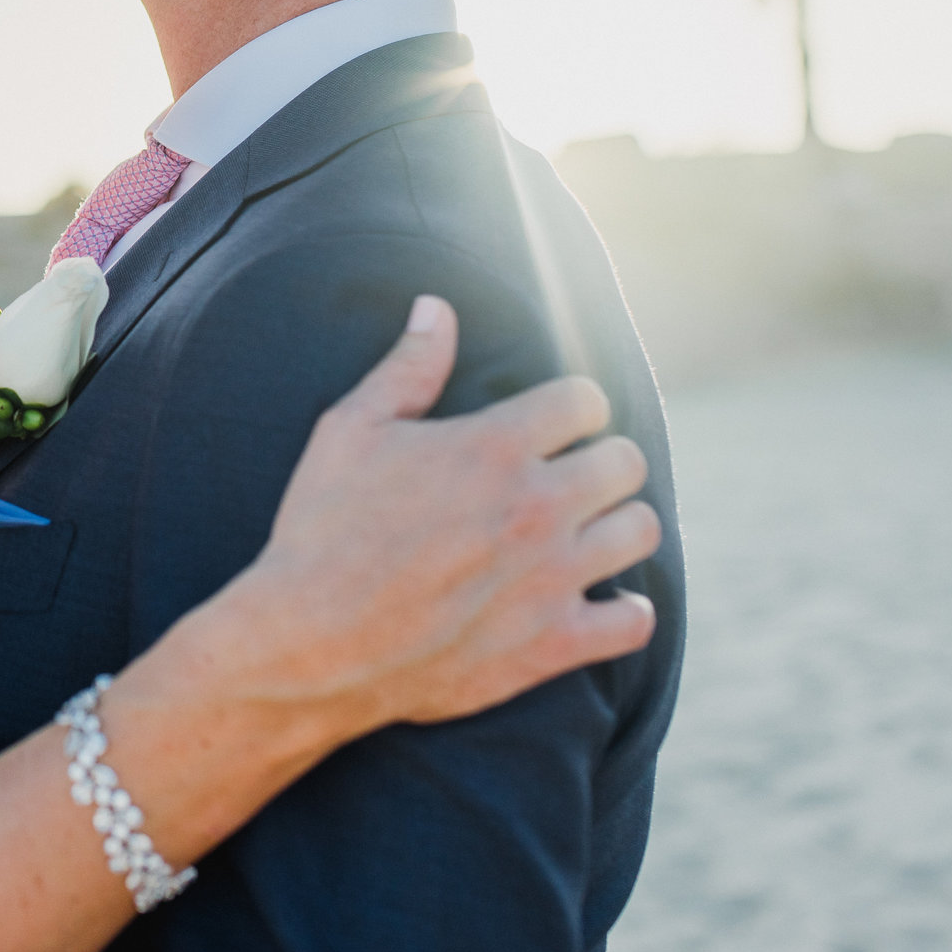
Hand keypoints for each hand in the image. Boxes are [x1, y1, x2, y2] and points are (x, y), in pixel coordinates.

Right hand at [229, 294, 660, 731]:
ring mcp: (552, 578)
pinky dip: (624, 610)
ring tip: (585, 532)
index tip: (550, 423)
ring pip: (642, 531)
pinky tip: (596, 600)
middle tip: (566, 477)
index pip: (586, 399)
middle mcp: (538, 506)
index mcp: (494, 446)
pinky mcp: (552, 643)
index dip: (569, 406)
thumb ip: (407, 368)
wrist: (309, 644)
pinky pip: (635, 621)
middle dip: (599, 460)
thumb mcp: (349, 432)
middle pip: (627, 461)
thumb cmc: (321, 529)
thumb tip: (437, 307)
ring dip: (617, 526)